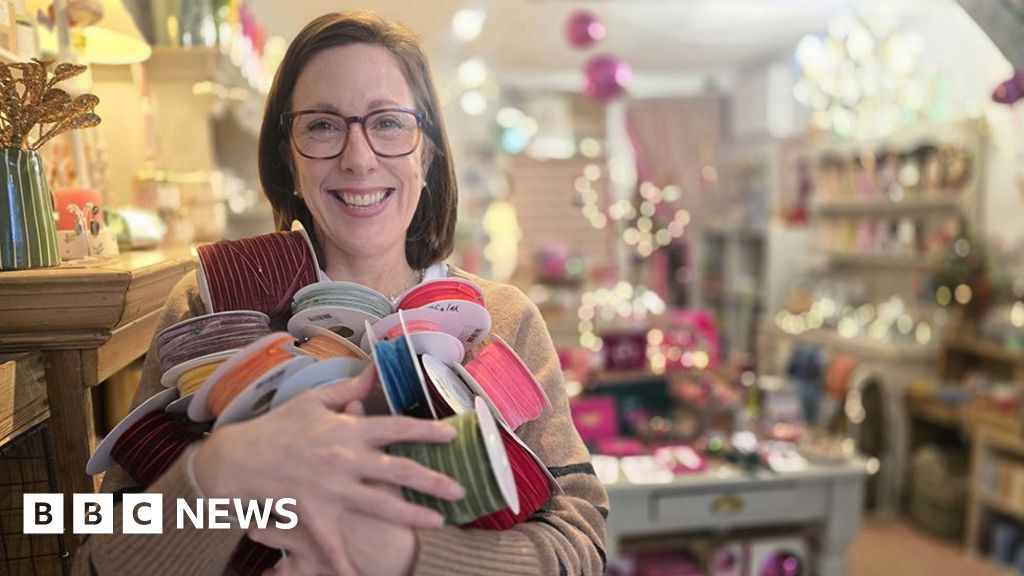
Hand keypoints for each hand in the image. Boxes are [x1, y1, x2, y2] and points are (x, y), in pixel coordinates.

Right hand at [193, 364, 462, 574]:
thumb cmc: (276, 427)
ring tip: (437, 522)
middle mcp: (345, 458)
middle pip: (398, 470)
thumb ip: (347, 388)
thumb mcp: (312, 401)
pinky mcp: (314, 512)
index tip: (450, 436)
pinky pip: (333, 542)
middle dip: (432, 480)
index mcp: (348, 429)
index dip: (426, 431)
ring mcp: (331, 487)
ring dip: (411, 514)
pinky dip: (346, 561)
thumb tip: (373, 372)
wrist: (238, 458)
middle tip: (459, 490)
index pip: (396, 427)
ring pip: (380, 504)